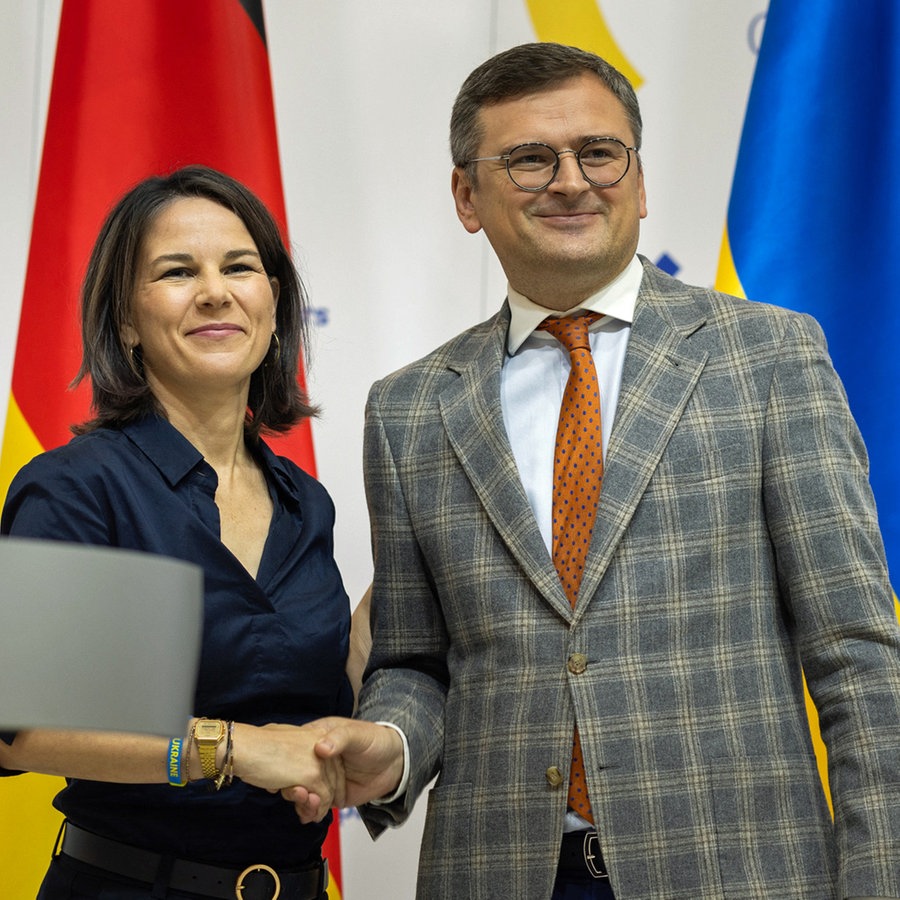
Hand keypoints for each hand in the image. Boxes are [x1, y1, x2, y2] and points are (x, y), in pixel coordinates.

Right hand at [232, 721, 341, 821]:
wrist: (244, 747)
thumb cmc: (255, 745)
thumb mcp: (282, 745)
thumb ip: (294, 759)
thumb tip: (295, 780)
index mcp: (316, 732)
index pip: (332, 761)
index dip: (328, 779)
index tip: (320, 794)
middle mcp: (322, 744)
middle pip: (334, 775)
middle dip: (325, 797)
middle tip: (315, 812)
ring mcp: (318, 760)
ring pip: (328, 789)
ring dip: (318, 807)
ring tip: (307, 816)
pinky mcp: (311, 775)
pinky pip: (322, 799)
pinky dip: (315, 811)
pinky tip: (306, 817)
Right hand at [280, 718, 403, 818]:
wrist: (394, 762)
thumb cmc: (375, 740)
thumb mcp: (357, 734)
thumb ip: (339, 739)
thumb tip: (320, 748)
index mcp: (317, 737)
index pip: (293, 748)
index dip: (285, 760)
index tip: (284, 772)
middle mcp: (315, 759)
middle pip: (292, 774)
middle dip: (291, 786)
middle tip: (296, 792)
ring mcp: (321, 778)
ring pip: (300, 792)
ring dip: (300, 802)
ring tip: (308, 803)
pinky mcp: (329, 795)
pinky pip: (313, 805)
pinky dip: (309, 811)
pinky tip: (311, 814)